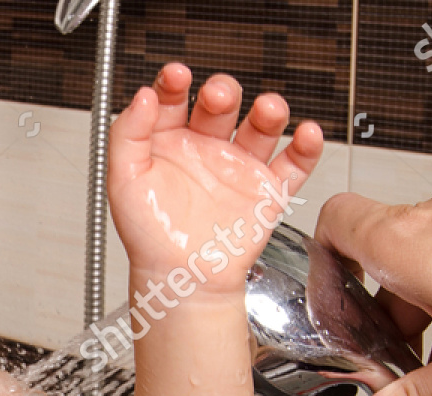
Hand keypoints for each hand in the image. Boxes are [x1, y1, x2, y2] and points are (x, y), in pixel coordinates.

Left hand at [108, 63, 323, 295]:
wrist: (181, 283)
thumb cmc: (150, 239)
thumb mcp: (123, 182)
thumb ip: (127, 135)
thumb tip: (142, 96)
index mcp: (168, 144)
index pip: (173, 100)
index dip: (174, 83)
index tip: (176, 76)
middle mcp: (205, 151)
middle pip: (220, 106)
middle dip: (222, 93)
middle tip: (217, 95)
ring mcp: (237, 170)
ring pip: (260, 127)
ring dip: (268, 112)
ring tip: (268, 110)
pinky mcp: (266, 193)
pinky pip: (294, 165)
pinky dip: (307, 148)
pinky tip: (307, 134)